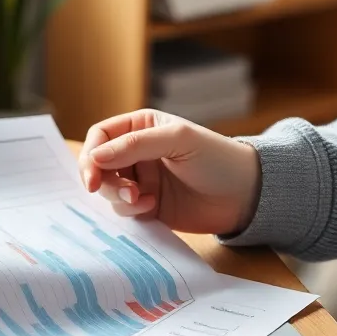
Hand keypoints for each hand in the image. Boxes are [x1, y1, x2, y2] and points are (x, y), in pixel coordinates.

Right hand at [78, 109, 261, 235]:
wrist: (245, 195)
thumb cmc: (217, 158)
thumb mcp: (177, 140)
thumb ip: (134, 145)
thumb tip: (95, 157)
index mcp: (142, 126)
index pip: (101, 136)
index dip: (91, 154)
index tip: (92, 176)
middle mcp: (137, 152)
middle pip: (98, 165)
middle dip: (103, 180)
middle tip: (122, 191)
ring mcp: (142, 179)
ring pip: (108, 189)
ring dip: (118, 196)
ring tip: (143, 199)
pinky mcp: (148, 205)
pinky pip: (124, 208)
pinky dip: (131, 209)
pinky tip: (152, 206)